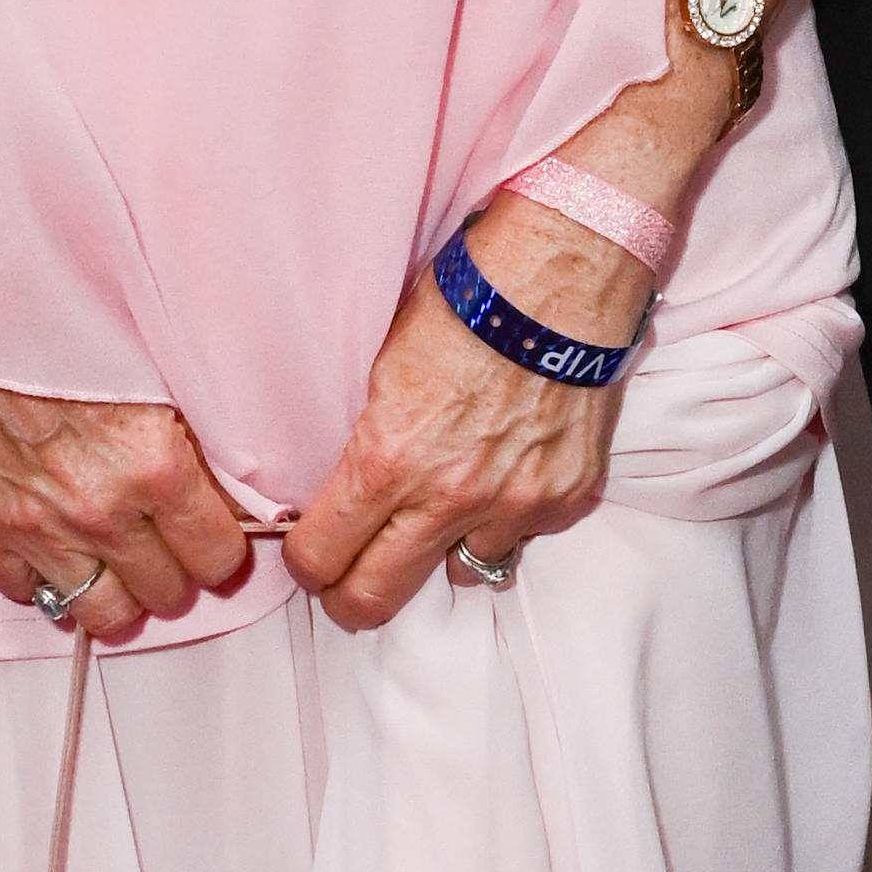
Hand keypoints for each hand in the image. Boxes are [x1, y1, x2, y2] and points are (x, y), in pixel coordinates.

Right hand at [0, 324, 253, 640]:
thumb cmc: (56, 318)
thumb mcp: (153, 364)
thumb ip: (194, 438)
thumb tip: (232, 491)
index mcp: (155, 465)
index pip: (218, 557)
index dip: (219, 547)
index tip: (211, 532)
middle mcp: (100, 510)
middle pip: (166, 594)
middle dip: (174, 570)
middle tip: (164, 541)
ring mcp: (36, 529)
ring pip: (104, 615)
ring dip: (118, 592)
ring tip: (117, 561)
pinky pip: (31, 595)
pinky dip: (47, 579)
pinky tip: (56, 545)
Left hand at [282, 216, 634, 631]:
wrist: (565, 273)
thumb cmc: (467, 297)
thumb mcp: (384, 362)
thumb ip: (366, 437)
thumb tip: (342, 483)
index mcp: (389, 458)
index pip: (319, 557)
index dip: (305, 563)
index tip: (309, 554)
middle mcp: (449, 497)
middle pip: (374, 598)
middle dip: (349, 596)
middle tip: (346, 578)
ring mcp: (513, 506)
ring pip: (456, 572)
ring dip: (442, 548)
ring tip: (444, 505)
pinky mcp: (565, 499)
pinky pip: (520, 536)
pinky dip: (506, 517)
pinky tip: (505, 469)